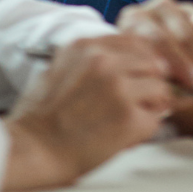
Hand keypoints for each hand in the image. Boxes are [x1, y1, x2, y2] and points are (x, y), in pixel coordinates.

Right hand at [1, 33, 178, 191]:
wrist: (33, 150)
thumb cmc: (41, 116)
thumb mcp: (61, 67)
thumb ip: (90, 58)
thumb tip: (119, 60)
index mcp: (88, 45)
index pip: (135, 41)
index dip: (141, 62)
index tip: (138, 77)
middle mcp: (105, 60)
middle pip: (153, 62)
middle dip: (149, 83)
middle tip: (139, 102)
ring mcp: (118, 87)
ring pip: (159, 88)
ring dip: (149, 105)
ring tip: (131, 120)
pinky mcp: (127, 117)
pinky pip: (155, 119)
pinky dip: (145, 129)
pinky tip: (127, 136)